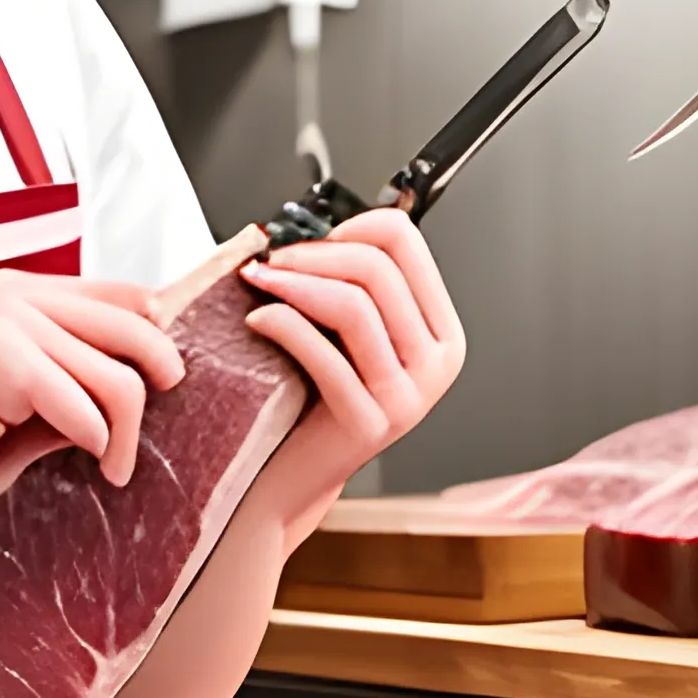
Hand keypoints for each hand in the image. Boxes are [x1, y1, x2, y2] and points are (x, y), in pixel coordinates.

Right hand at [0, 269, 185, 510]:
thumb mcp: (15, 389)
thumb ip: (67, 372)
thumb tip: (147, 383)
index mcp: (24, 293)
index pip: (127, 298)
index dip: (159, 342)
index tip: (162, 390)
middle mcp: (18, 296)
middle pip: (138, 331)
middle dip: (157, 390)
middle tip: (140, 440)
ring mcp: (6, 323)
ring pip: (118, 376)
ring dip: (127, 434)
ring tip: (111, 466)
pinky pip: (82, 406)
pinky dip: (95, 441)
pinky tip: (87, 461)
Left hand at [238, 209, 465, 540]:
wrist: (296, 474)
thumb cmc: (313, 395)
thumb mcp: (347, 333)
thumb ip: (353, 282)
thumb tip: (317, 223)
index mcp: (441, 332)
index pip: (407, 243)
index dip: (351, 226)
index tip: (309, 237)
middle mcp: (437, 363)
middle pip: (378, 270)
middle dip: (313, 253)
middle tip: (271, 259)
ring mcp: (409, 397)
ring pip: (354, 305)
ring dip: (295, 282)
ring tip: (258, 282)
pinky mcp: (370, 423)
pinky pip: (323, 353)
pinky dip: (282, 324)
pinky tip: (256, 320)